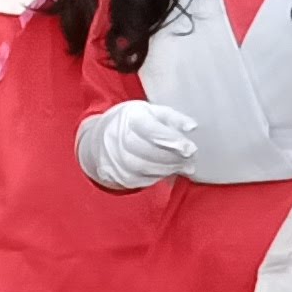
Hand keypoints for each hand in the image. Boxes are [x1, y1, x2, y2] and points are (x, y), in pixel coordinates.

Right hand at [77, 100, 200, 190]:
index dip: (172, 140)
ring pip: (146, 168)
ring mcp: (114, 158)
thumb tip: (192, 127)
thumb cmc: (131, 122)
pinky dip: (159, 176)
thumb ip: (173, 118)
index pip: (151, 130)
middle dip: (174, 156)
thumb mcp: (151, 112)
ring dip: (169, 168)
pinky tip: (168, 170)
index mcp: (129, 118)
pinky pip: (142, 179)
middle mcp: (116, 138)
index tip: (190, 148)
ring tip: (184, 165)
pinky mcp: (116, 175)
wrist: (98, 139)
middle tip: (190, 157)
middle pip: (149, 151)